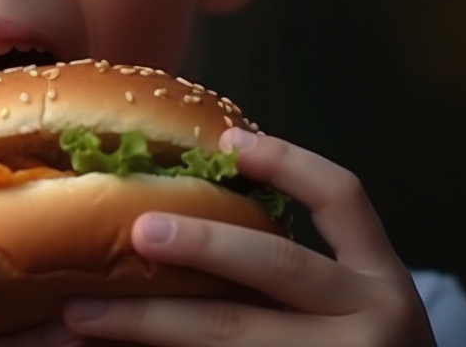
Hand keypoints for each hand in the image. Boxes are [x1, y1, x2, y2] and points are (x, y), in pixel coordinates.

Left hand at [60, 129, 436, 346]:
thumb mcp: (356, 309)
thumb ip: (300, 271)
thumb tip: (194, 203)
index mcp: (383, 281)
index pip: (342, 198)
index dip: (286, 161)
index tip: (227, 138)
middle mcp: (372, 322)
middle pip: (275, 267)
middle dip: (200, 244)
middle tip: (135, 228)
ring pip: (231, 337)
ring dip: (148, 321)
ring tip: (81, 310)